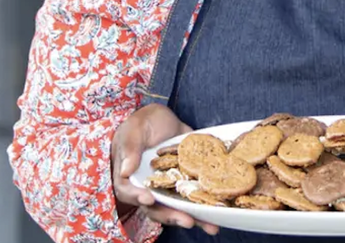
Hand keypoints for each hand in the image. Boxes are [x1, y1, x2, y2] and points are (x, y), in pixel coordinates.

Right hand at [111, 103, 218, 234]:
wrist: (165, 119)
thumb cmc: (143, 123)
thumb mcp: (134, 130)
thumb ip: (130, 149)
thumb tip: (125, 172)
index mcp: (130, 177)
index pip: (129, 192)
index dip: (138, 197)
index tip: (148, 198)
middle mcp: (148, 189)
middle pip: (156, 208)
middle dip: (172, 216)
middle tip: (187, 220)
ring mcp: (167, 190)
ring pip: (177, 209)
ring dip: (193, 219)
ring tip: (210, 226)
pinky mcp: (185, 186)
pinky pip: (194, 199)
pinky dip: (205, 207)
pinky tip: (220, 213)